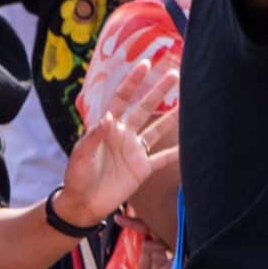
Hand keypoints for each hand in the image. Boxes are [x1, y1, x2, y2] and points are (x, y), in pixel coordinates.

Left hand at [63, 61, 177, 224]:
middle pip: (144, 109)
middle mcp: (124, 135)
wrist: (82, 204)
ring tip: (189, 104)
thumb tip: (109, 116)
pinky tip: (191, 146)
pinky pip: (163, 158)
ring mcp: (135, 151)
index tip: (145, 65)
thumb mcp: (80, 155)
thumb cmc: (76, 177)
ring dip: (172, 117)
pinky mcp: (142, 169)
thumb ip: (95, 136)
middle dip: (159, 92)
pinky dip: (177, 154)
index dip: (133, 82)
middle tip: (175, 75)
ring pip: (157, 129)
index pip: (122, 99)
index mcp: (107, 128)